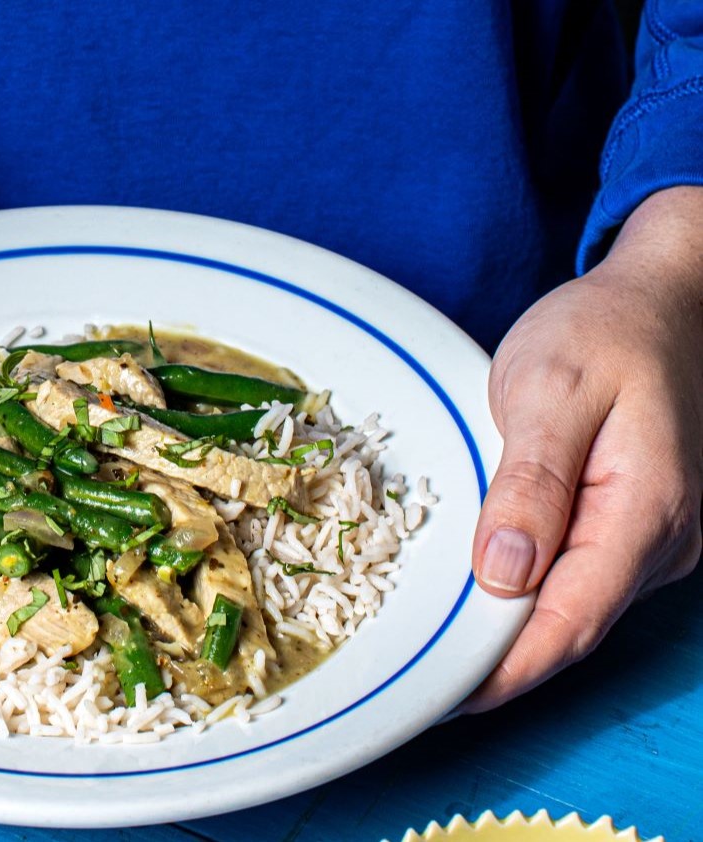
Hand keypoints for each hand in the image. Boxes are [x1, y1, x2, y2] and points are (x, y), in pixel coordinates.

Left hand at [461, 186, 702, 711]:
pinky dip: (526, 597)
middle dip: (495, 664)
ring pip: (573, 608)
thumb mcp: (551, 391)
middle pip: (570, 628)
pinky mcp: (634, 524)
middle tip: (413, 682)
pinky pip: (578, 579)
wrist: (665, 297)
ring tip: (429, 648)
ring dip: (507, 633)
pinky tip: (475, 597)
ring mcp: (653, 537)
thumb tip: (504, 574)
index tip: (437, 699)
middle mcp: (661, 540)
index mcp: (644, 511)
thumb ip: (530, 484)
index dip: (503, 671)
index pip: (568, 623)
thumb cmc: (606, 330)